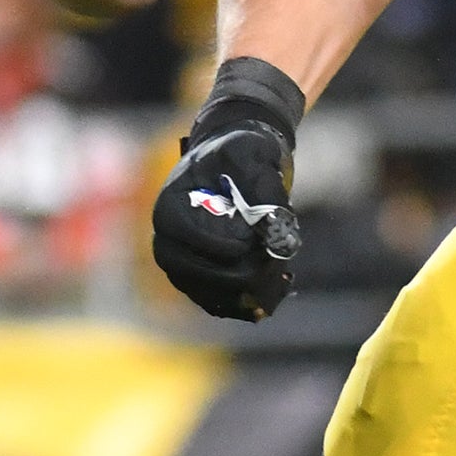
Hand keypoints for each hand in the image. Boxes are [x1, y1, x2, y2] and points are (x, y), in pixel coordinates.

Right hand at [151, 57, 304, 320]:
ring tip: (285, 275)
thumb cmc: (242, 151)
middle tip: (276, 264)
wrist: (240, 163)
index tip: (249, 245)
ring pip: (211, 296)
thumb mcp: (253, 152)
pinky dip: (253, 302)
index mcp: (170, 207)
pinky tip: (283, 284)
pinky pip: (224, 304)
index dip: (214, 246)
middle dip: (237, 275)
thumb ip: (263, 185)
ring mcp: (186, 266)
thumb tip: (274, 226)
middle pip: (193, 274)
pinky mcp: (206, 282)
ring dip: (250, 293)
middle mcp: (170, 242)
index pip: (182, 236)